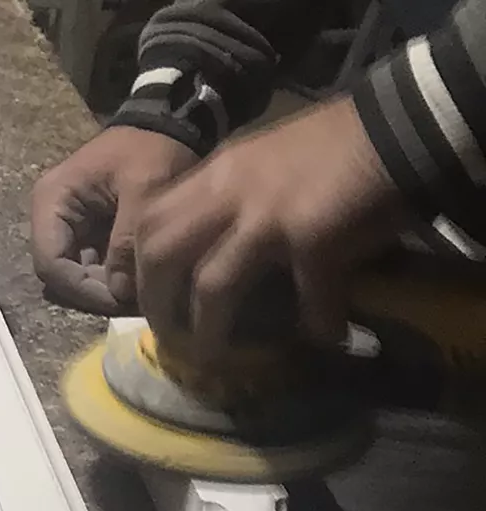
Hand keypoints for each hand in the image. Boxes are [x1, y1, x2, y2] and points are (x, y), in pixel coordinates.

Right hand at [31, 126, 198, 313]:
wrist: (169, 121)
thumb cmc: (153, 147)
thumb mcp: (144, 189)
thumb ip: (126, 242)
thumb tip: (118, 292)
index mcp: (51, 201)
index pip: (51, 264)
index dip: (83, 289)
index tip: (120, 300)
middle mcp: (49, 217)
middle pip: (60, 275)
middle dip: (95, 292)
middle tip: (133, 302)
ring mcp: (66, 226)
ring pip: (74, 275)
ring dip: (104, 288)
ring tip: (137, 292)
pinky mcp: (84, 232)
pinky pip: (90, 265)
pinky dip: (111, 277)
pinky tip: (135, 280)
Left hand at [134, 94, 413, 360]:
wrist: (406, 117)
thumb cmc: (338, 142)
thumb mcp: (263, 160)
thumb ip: (230, 198)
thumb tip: (210, 250)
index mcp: (216, 174)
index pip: (149, 223)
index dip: (138, 271)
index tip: (150, 301)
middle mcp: (229, 192)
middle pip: (159, 258)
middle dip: (156, 307)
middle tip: (171, 338)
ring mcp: (268, 215)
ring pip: (211, 287)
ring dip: (209, 333)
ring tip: (218, 357)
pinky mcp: (313, 236)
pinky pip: (306, 297)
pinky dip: (316, 323)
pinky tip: (325, 335)